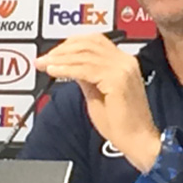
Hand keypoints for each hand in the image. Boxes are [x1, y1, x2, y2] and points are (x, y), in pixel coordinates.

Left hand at [35, 33, 160, 171]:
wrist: (138, 141)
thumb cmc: (122, 125)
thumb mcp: (97, 96)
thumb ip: (86, 78)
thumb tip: (70, 66)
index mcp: (124, 63)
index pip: (95, 41)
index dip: (71, 44)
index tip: (53, 55)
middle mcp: (125, 61)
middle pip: (89, 43)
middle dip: (62, 49)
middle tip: (44, 59)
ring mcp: (123, 68)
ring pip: (85, 54)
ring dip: (61, 58)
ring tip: (44, 64)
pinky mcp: (117, 79)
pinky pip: (85, 69)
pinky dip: (67, 68)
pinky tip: (54, 71)